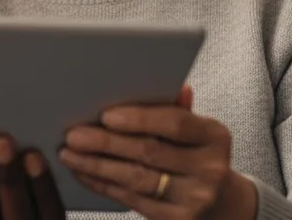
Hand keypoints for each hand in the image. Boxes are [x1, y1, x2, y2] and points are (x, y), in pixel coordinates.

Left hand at [58, 86, 256, 219]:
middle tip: (74, 135)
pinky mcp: (176, 219)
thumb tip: (171, 85)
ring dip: (96, 165)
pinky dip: (102, 184)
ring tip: (69, 154)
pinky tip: (83, 172)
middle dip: (106, 143)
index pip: (176, 123)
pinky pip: (131, 199)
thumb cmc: (197, 154)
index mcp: (214, 136)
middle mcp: (209, 168)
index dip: (139, 119)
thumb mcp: (196, 130)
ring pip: (136, 179)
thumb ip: (176, 109)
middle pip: (149, 152)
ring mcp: (194, 198)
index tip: (106, 116)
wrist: (221, 203)